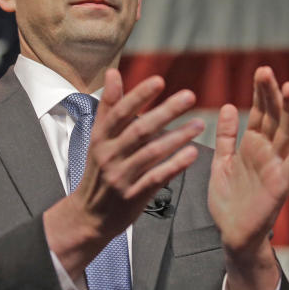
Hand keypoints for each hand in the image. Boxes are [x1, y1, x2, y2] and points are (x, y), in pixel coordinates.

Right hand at [44, 69, 204, 277]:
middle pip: (139, 130)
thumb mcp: (98, 137)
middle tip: (190, 96)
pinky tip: (192, 154)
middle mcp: (109, 155)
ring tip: (199, 124)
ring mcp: (121, 177)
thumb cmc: (98, 170)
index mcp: (101, 138)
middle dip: (166, 111)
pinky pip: (156, 178)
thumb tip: (112, 73)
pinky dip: (174, 165)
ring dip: (177, 137)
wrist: (89, 215)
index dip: (138, 96)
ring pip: (151, 154)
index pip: (120, 112)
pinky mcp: (133, 196)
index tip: (159, 80)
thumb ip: (108, 106)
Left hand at [208, 66, 288, 289]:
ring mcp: (277, 166)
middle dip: (272, 94)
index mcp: (252, 146)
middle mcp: (268, 152)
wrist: (232, 235)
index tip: (261, 71)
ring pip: (287, 134)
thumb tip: (226, 106)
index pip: (260, 113)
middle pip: (274, 117)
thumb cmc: (228, 201)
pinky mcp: (282, 184)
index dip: (261, 93)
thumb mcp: (221, 163)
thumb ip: (226, 137)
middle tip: (267, 70)